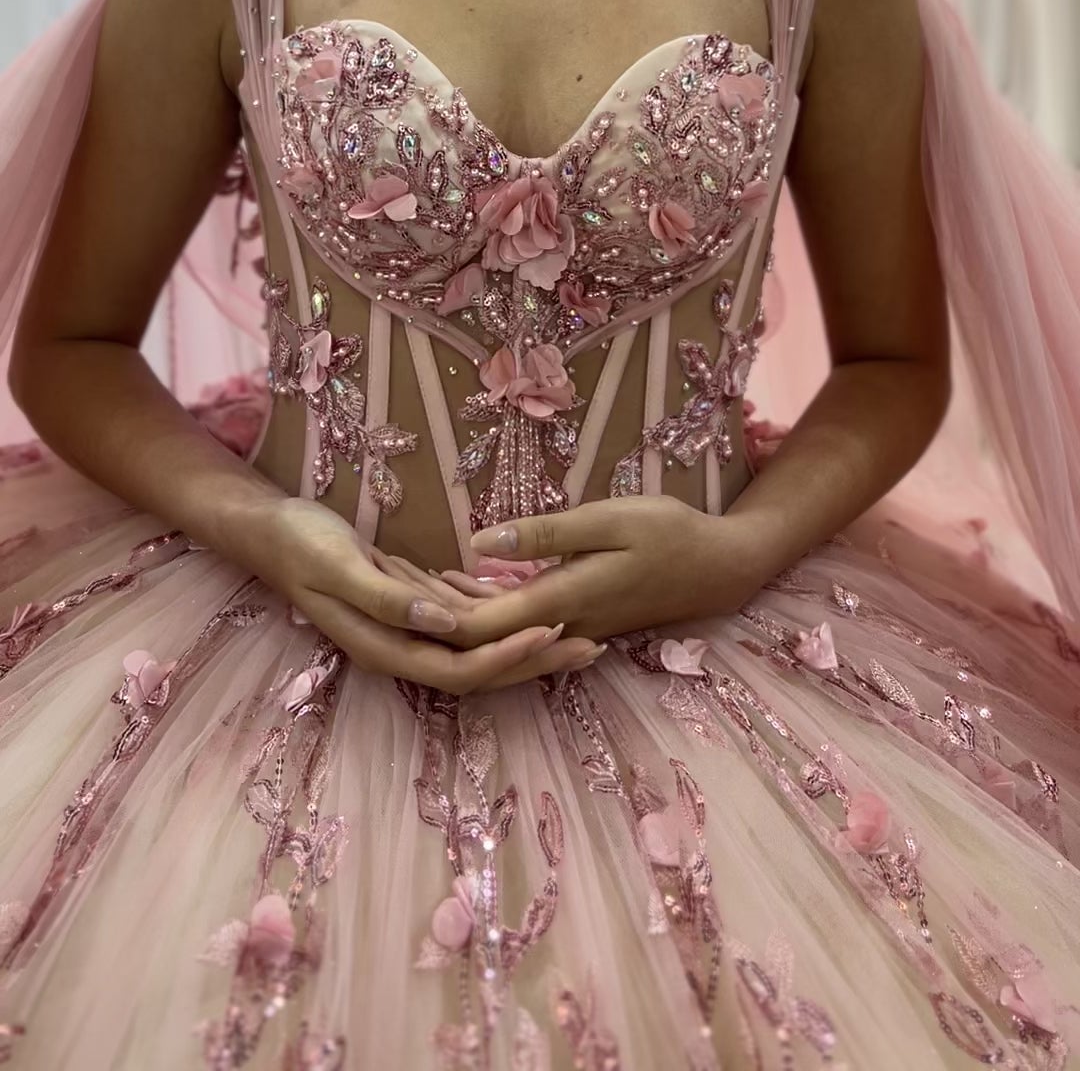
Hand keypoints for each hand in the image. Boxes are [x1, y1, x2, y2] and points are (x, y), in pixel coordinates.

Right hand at [248, 496, 602, 694]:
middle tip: (594, 644)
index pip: (461, 670)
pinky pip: (462, 623)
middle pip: (479, 671)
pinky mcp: (409, 607)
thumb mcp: (341, 565)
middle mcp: (400, 648)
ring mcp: (405, 630)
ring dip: (525, 643)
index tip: (555, 633)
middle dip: (536, 662)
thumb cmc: (301, 544)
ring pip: (476, 650)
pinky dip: (498, 617)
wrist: (269, 529)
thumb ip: (391, 599)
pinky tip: (528, 599)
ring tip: (579, 627)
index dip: (510, 658)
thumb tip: (447, 624)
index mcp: (385, 647)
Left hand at [404, 498, 760, 647]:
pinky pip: (517, 622)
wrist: (723, 567)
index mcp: (559, 601)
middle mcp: (558, 624)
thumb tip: (476, 545)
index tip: (386, 581)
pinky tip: (458, 580)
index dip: (427, 612)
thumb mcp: (608, 519)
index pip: (475, 627)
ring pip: (495, 632)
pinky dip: (483, 603)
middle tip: (380, 574)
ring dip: (451, 609)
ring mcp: (569, 625)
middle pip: (477, 637)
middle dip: (427, 613)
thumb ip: (543, 533)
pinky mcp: (578, 617)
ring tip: (404, 574)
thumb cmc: (670, 532)